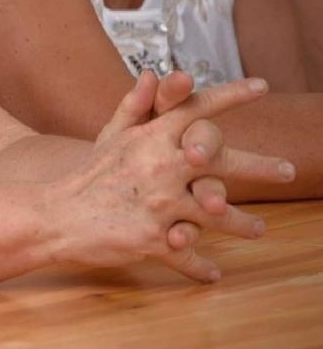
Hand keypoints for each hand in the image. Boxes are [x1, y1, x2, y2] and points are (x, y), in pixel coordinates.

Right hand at [50, 75, 292, 280]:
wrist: (57, 216)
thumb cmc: (89, 176)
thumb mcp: (110, 138)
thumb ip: (135, 107)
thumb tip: (153, 74)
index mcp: (152, 139)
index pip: (197, 110)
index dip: (231, 96)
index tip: (262, 86)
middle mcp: (161, 167)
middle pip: (222, 162)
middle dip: (261, 166)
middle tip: (290, 171)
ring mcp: (160, 206)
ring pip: (216, 215)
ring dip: (242, 224)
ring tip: (259, 229)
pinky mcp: (154, 240)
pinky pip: (188, 255)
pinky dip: (200, 267)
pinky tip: (213, 273)